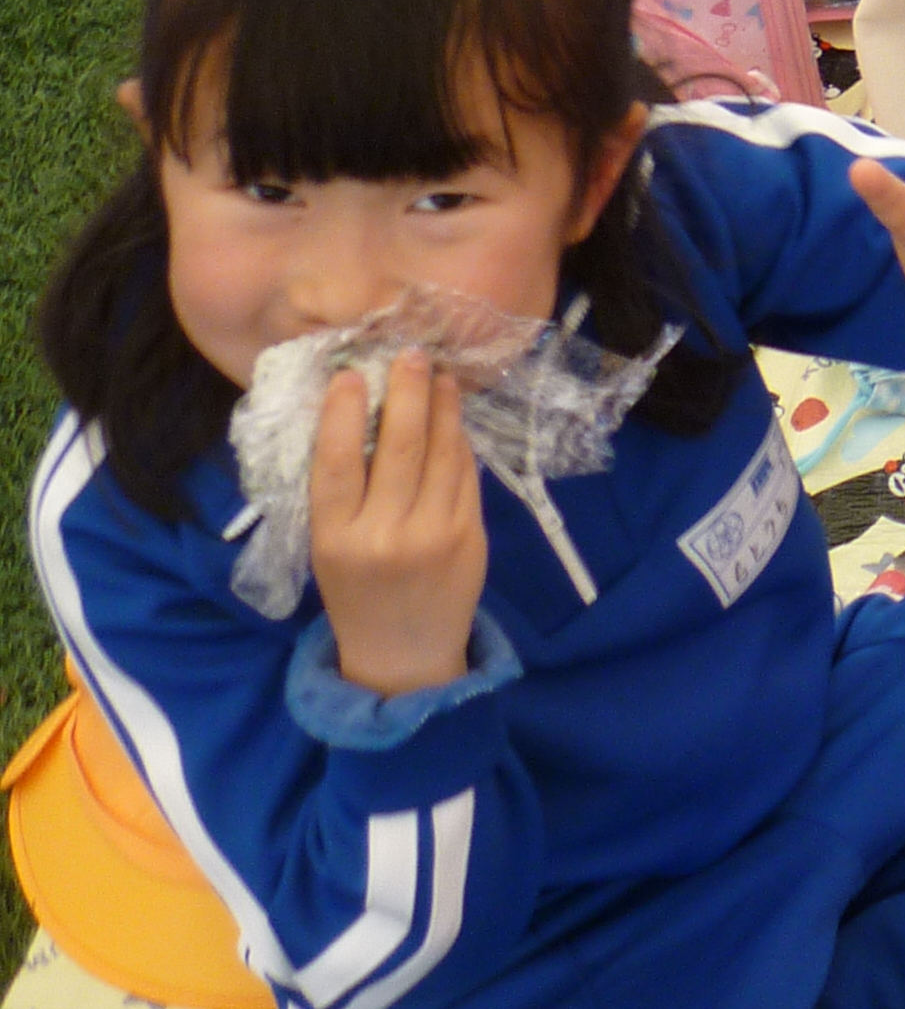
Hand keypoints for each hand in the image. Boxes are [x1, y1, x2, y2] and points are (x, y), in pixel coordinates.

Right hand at [308, 354, 486, 698]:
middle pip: (400, 447)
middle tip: (411, 353)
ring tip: (440, 376)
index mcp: (334, 539)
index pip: (335, 463)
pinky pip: (466, 474)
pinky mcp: (470, 535)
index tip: (351, 374)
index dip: (342, 414)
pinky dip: (461, 440)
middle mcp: (384, 535)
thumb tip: (360, 416)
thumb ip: (343, 493)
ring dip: (443, 407)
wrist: (402, 654)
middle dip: (408, 392)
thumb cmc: (356, 591)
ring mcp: (433, 534)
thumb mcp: (329, 548)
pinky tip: (456, 417)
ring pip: (443, 453)